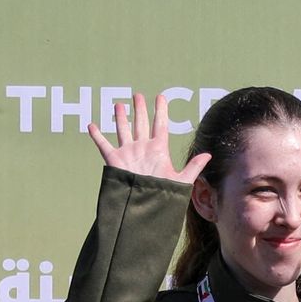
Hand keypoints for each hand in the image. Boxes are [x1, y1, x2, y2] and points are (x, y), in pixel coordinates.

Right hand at [87, 90, 209, 183]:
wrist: (145, 206)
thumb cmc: (164, 194)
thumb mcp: (181, 180)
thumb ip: (194, 166)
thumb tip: (208, 155)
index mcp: (159, 149)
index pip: (160, 125)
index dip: (161, 110)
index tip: (160, 96)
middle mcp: (143, 148)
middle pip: (141, 124)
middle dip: (140, 109)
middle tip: (138, 95)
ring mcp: (128, 152)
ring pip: (123, 130)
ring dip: (121, 118)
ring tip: (119, 105)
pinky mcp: (115, 160)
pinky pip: (104, 145)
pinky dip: (97, 136)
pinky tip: (92, 125)